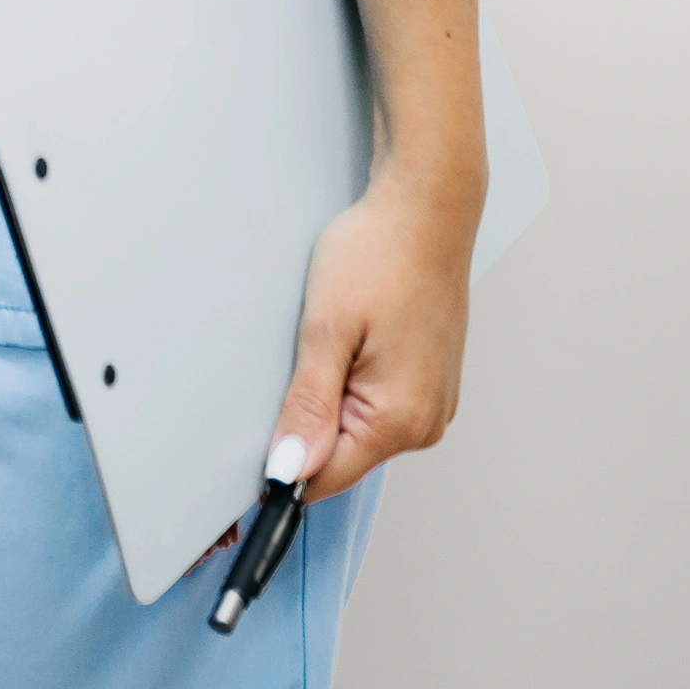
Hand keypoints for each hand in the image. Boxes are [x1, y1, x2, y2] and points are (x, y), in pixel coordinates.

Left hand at [269, 163, 477, 500]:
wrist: (425, 210)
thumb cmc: (379, 256)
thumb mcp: (325, 330)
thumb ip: (307, 407)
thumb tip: (290, 470)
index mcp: (401, 419)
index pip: (326, 479)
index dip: (284, 466)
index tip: (255, 439)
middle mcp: (426, 423)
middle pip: (341, 455)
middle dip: (308, 421)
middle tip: (302, 355)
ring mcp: (433, 403)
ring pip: (358, 428)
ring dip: (331, 396)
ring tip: (333, 337)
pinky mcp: (430, 382)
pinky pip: (377, 403)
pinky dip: (352, 381)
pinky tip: (352, 337)